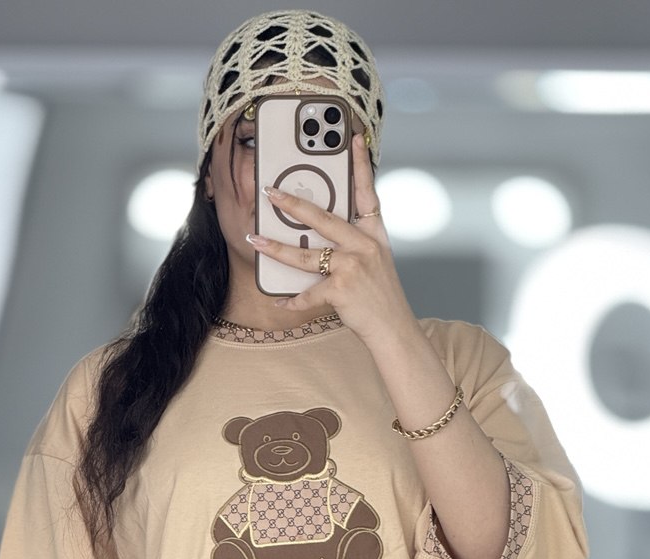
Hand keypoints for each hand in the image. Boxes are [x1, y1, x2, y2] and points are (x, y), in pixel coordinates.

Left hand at [246, 134, 417, 345]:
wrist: (394, 329)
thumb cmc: (381, 297)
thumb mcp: (376, 262)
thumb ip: (353, 244)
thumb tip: (316, 236)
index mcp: (374, 235)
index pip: (368, 193)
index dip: (360, 165)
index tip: (352, 138)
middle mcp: (364, 246)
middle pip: (323, 218)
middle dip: (293, 204)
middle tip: (271, 192)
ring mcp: (353, 267)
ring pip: (306, 255)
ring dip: (277, 248)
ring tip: (256, 241)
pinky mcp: (342, 290)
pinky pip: (308, 293)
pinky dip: (292, 300)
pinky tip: (279, 300)